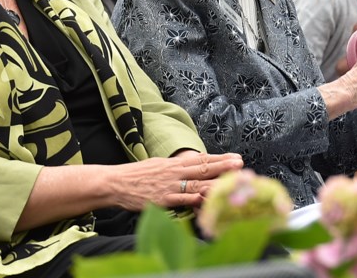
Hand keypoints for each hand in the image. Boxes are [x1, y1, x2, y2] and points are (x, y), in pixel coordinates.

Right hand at [110, 151, 243, 210]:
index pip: (201, 159)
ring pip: (196, 183)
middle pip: (202, 168)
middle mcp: (174, 172)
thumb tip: (190, 167)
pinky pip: (181, 199)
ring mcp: (169, 186)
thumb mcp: (158, 165)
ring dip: (214, 182)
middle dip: (223, 166)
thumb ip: (175, 167)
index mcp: (173, 163)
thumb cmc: (136, 175)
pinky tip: (205, 198)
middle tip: (240, 164)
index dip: (220, 158)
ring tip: (230, 181)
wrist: (115, 183)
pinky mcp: (162, 199)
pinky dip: (193, 199)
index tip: (236, 157)